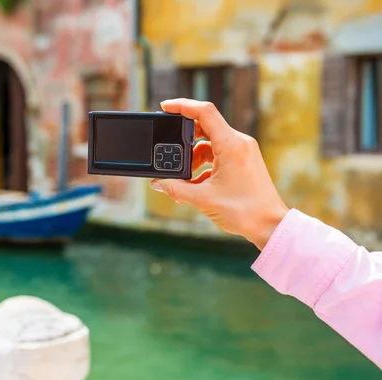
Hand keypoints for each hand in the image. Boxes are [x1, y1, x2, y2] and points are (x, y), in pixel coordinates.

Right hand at [150, 99, 288, 249]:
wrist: (270, 226)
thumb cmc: (244, 211)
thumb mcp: (203, 199)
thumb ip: (176, 189)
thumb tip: (158, 183)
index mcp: (231, 145)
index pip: (204, 111)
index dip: (182, 105)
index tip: (165, 107)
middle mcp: (239, 143)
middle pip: (205, 127)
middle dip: (184, 140)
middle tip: (170, 154)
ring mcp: (243, 151)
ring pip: (210, 144)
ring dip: (193, 157)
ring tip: (184, 178)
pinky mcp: (244, 161)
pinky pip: (218, 154)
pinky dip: (204, 165)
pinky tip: (196, 184)